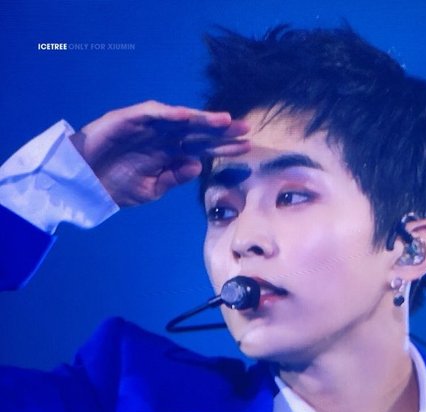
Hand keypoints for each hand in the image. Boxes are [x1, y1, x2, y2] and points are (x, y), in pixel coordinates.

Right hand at [69, 100, 249, 205]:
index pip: (203, 148)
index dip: (224, 147)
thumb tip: (197, 165)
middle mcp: (163, 137)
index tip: (246, 148)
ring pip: (181, 119)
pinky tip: (188, 116)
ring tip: (224, 121)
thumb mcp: (151, 189)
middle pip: (198, 131)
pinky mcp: (131, 119)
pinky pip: (153, 114)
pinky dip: (170, 114)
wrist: (84, 182)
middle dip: (221, 131)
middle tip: (246, 129)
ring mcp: (148, 127)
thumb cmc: (116, 185)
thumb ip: (174, 177)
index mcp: (170, 154)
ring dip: (202, 119)